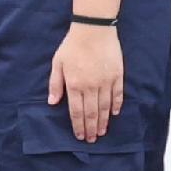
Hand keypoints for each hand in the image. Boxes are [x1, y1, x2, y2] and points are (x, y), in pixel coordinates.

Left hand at [49, 18, 125, 144]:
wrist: (94, 30)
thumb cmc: (72, 46)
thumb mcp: (57, 63)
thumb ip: (56, 84)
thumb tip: (52, 103)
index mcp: (75, 84)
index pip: (77, 111)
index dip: (78, 125)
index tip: (79, 136)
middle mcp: (91, 86)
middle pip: (92, 113)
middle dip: (91, 128)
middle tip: (91, 140)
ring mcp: (106, 82)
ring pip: (105, 107)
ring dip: (103, 121)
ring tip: (102, 132)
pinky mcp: (118, 76)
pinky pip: (118, 95)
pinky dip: (116, 106)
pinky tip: (114, 115)